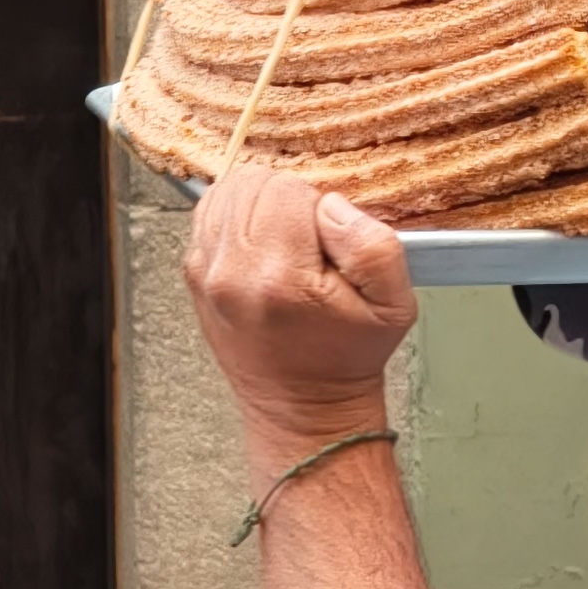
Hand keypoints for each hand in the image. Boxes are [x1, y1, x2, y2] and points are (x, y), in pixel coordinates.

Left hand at [182, 165, 415, 458]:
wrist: (302, 406)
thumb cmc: (345, 359)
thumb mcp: (393, 306)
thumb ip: (372, 245)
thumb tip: (330, 205)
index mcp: (280, 277)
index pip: (286, 187)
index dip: (317, 203)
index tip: (328, 243)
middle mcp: (231, 273)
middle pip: (251, 182)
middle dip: (286, 200)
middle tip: (308, 243)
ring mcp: (205, 274)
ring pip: (226, 191)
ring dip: (258, 205)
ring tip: (285, 243)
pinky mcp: (194, 275)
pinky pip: (210, 213)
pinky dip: (236, 216)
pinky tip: (262, 247)